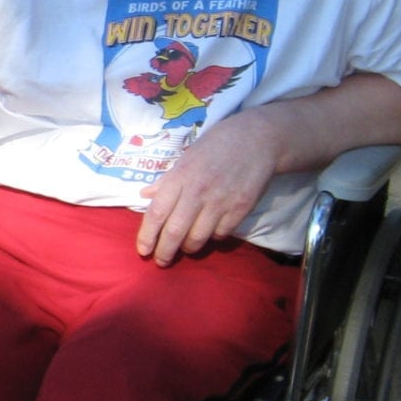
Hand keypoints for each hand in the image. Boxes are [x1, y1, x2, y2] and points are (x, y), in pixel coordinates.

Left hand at [136, 111, 283, 265]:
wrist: (257, 140)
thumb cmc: (216, 146)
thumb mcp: (186, 158)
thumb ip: (166, 180)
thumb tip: (145, 195)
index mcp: (180, 177)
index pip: (157, 213)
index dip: (147, 236)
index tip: (143, 251)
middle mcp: (198, 191)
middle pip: (175, 232)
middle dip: (165, 252)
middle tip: (161, 261)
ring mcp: (220, 202)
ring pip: (198, 238)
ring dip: (188, 248)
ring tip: (185, 248)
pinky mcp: (240, 209)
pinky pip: (220, 234)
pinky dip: (212, 238)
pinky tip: (210, 232)